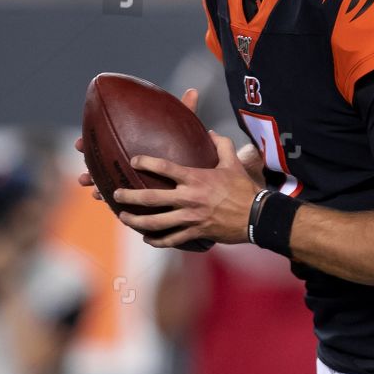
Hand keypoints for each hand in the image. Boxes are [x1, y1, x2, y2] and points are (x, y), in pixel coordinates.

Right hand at [76, 88, 199, 200]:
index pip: (109, 137)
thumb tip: (193, 91)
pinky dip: (107, 196)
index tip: (80, 140)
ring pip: (106, 180)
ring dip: (93, 180)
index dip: (91, 138)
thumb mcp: (188, 133)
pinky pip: (118, 197)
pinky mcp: (138, 194)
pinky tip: (101, 197)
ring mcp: (132, 178)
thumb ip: (187, 113)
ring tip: (85, 181)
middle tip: (80, 151)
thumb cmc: (191, 152)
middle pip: (103, 158)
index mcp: (135, 143)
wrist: (197, 176)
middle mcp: (129, 160)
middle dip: (88, 157)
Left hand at [112, 131, 259, 247]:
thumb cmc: (244, 188)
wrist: (257, 216)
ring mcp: (190, 218)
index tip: (133, 161)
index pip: (164, 168)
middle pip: (152, 198)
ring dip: (136, 221)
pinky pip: (171, 239)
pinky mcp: (196, 233)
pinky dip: (157, 240)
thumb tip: (211, 132)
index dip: (146, 163)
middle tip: (116, 193)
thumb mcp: (234, 163)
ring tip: (123, 217)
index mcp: (195, 178)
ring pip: (156, 222)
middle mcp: (189, 198)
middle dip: (130, 195)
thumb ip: (222, 145)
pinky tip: (147, 239)